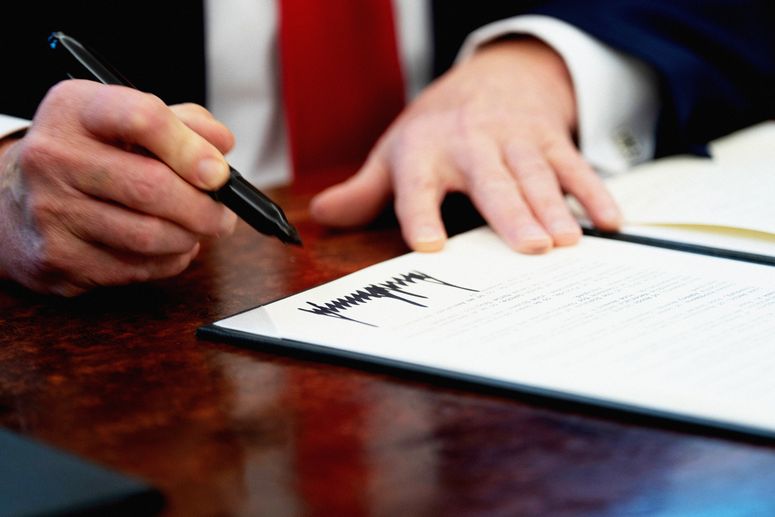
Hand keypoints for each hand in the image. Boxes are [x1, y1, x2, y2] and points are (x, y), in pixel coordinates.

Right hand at [0, 80, 236, 295]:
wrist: (14, 205)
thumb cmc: (88, 157)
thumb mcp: (125, 123)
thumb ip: (182, 123)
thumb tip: (221, 144)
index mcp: (75, 110)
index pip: (142, 118)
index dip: (191, 148)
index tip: (219, 172)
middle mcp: (54, 157)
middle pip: (152, 187)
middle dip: (204, 207)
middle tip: (223, 213)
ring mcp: (51, 211)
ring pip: (150, 234)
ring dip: (190, 237)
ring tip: (197, 228)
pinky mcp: (58, 259)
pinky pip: (137, 268)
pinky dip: (168, 260)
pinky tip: (167, 247)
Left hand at [309, 38, 620, 252]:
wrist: (493, 76)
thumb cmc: (438, 127)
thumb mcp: (395, 152)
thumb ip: (364, 190)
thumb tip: (322, 217)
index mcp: (425, 154)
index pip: (419, 186)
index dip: (421, 214)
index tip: (429, 246)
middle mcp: (471, 145)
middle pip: (492, 182)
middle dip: (511, 214)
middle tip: (530, 249)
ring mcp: (515, 141)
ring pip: (537, 175)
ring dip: (555, 207)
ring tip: (568, 243)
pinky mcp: (549, 140)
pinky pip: (574, 166)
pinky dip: (594, 193)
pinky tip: (609, 222)